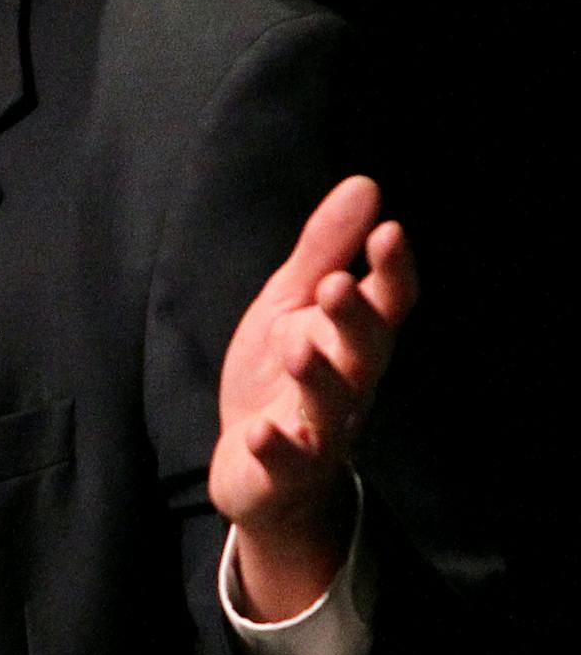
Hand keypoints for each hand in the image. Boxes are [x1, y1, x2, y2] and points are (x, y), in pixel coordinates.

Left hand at [210, 175, 415, 618]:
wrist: (259, 468)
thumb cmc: (281, 374)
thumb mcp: (293, 303)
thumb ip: (326, 250)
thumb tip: (366, 184)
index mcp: (351, 339)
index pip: (387, 303)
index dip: (393, 271)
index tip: (390, 230)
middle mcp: (347, 383)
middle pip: (365, 352)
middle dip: (356, 320)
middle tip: (338, 286)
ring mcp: (318, 430)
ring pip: (330, 407)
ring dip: (319, 379)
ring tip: (298, 349)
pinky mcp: (284, 470)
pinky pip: (286, 462)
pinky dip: (276, 449)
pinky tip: (260, 433)